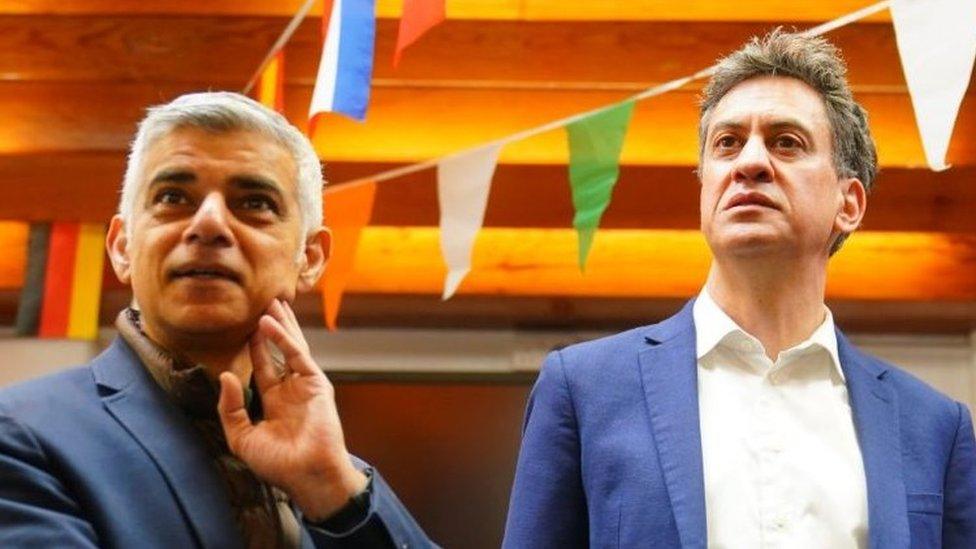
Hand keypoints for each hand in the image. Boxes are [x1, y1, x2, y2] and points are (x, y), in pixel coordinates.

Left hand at [216, 298, 367, 520]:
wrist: (306, 474)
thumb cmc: (277, 464)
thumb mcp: (243, 437)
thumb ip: (230, 408)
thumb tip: (225, 376)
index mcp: (275, 402)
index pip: (263, 366)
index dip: (255, 347)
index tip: (245, 327)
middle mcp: (291, 389)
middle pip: (280, 350)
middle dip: (272, 328)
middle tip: (264, 303)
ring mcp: (306, 384)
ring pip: (292, 346)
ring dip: (281, 324)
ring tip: (271, 301)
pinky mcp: (316, 382)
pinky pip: (297, 355)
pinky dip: (283, 338)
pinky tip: (269, 323)